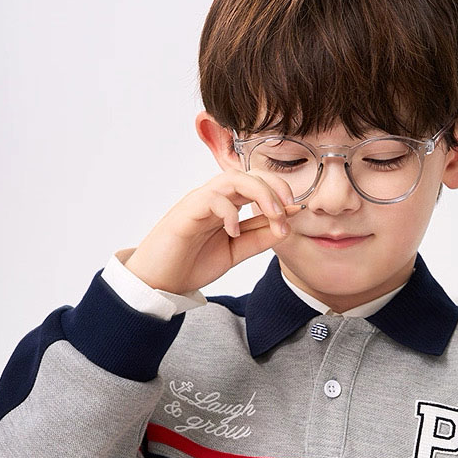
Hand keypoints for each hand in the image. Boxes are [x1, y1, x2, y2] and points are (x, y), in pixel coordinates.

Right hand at [122, 168, 304, 294]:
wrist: (159, 281)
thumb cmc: (192, 263)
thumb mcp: (236, 252)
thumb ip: (258, 239)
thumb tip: (286, 226)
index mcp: (227, 206)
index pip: (258, 187)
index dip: (281, 194)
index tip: (297, 212)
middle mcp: (215, 198)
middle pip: (248, 176)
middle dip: (275, 188)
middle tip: (288, 211)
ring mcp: (200, 202)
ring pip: (232, 179)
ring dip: (259, 193)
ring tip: (273, 214)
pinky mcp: (186, 212)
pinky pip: (211, 198)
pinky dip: (229, 212)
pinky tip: (234, 231)